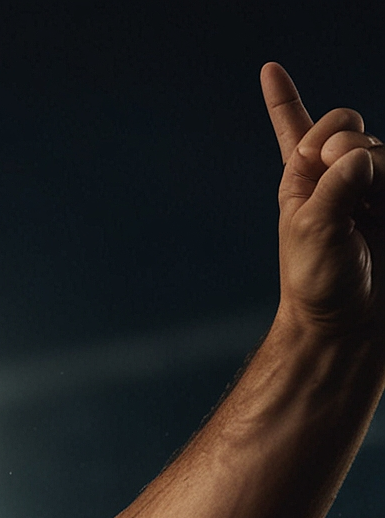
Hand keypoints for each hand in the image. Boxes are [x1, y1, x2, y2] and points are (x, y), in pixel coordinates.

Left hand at [263, 64, 384, 336]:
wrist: (350, 324)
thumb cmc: (319, 283)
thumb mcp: (313, 231)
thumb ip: (335, 186)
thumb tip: (358, 154)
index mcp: (302, 181)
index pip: (299, 128)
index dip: (285, 101)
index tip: (269, 68)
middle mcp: (337, 179)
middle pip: (349, 128)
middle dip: (347, 144)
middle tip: (346, 185)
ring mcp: (373, 189)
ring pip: (382, 151)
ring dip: (378, 171)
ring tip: (372, 212)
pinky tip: (351, 162)